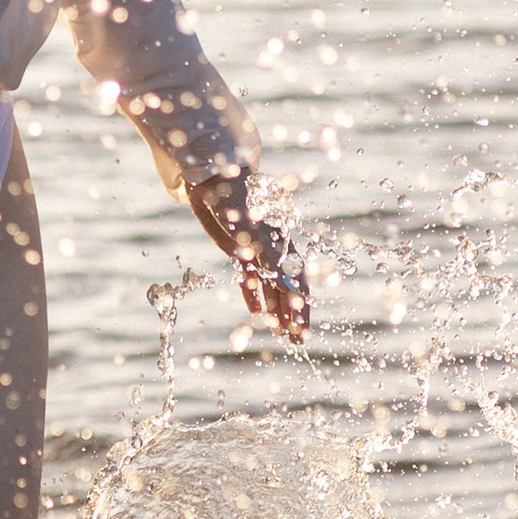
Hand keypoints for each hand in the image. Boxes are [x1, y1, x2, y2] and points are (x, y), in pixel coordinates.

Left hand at [187, 171, 308, 342]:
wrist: (214, 177)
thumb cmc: (240, 200)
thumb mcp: (256, 233)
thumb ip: (273, 261)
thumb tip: (292, 290)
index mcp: (283, 246)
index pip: (298, 284)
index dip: (302, 309)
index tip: (303, 332)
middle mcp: (273, 250)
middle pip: (287, 289)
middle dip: (293, 315)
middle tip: (296, 341)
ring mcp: (256, 250)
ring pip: (269, 286)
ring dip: (274, 309)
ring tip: (278, 332)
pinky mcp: (238, 248)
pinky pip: (248, 277)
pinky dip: (252, 294)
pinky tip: (255, 313)